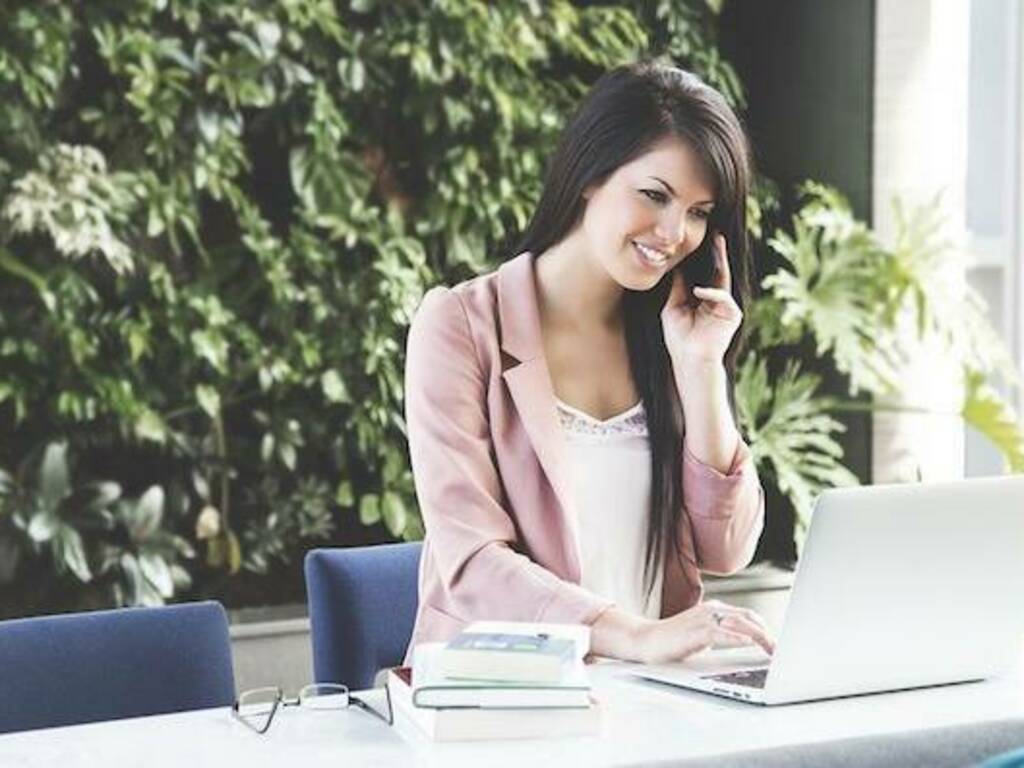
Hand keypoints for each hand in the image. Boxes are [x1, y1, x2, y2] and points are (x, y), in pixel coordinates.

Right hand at [636, 599, 774, 663]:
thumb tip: (743, 642)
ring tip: (771, 650)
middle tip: (779, 650)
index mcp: (714, 609)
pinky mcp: (696, 631)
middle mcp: (711, 610)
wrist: (647, 641)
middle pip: (748, 617)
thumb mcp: (703, 636)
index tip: (775, 643)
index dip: (764, 628)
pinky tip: (748, 643)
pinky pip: (721, 632)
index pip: (747, 615)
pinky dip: (736, 637)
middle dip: (767, 633)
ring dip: (759, 637)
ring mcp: (704, 619)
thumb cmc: (674, 642)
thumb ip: (721, 635)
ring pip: (739, 623)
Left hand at [660, 233, 741, 365]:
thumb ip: (677, 288)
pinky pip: (723, 297)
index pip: (704, 274)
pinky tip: (698, 291)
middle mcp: (716, 300)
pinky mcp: (732, 315)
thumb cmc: (678, 338)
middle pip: (717, 271)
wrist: (688, 359)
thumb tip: (676, 267)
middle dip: (717, 253)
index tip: (698, 241)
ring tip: (716, 243)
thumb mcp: (673, 307)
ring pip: (723, 278)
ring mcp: (725, 307)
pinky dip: (710, 293)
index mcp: (703, 299)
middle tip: (715, 234)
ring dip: (720, 261)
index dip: (702, 259)